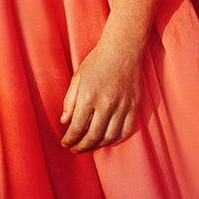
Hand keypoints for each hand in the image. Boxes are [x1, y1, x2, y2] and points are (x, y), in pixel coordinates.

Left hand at [58, 24, 147, 153]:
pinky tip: (109, 140)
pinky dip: (117, 139)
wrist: (123, 48)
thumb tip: (65, 122)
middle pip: (93, 136)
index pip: (76, 128)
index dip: (70, 140)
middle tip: (76, 149)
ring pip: (110, 136)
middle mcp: (106, 104)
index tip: (65, 143)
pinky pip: (127, 130)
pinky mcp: (134, 105)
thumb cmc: (97, 61)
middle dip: (82, 147)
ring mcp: (122, 105)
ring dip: (98, 145)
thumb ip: (70, 101)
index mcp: (88, 97)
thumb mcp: (78, 78)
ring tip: (91, 145)